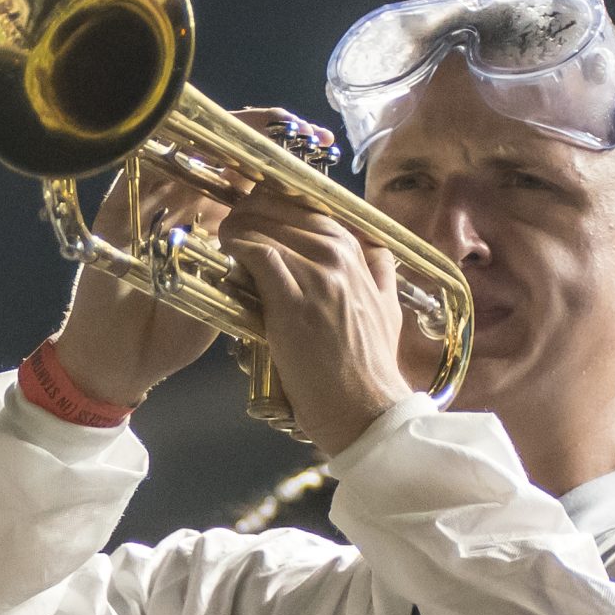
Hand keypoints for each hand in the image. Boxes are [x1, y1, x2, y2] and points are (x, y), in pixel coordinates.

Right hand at [50, 107, 315, 406]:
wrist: (121, 363)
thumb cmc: (171, 335)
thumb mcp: (230, 295)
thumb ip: (258, 264)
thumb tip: (311, 236)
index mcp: (209, 220)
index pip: (245, 174)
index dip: (281, 157)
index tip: (322, 145)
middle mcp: (178, 204)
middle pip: (217, 153)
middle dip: (259, 136)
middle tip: (300, 129)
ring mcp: (145, 205)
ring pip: (182, 152)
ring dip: (222, 138)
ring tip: (260, 131)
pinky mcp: (114, 212)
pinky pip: (138, 170)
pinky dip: (170, 157)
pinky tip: (204, 147)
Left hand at [218, 160, 416, 458]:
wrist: (366, 409)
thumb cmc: (369, 368)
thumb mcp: (387, 310)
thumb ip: (379, 276)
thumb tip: (374, 251)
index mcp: (364, 260)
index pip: (319, 214)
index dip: (285, 205)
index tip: (263, 206)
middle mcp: (344, 260)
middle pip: (293, 215)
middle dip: (259, 209)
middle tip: (236, 214)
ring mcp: (320, 278)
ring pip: (273, 231)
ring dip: (244, 225)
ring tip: (227, 230)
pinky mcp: (294, 302)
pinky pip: (261, 256)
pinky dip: (241, 246)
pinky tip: (229, 247)